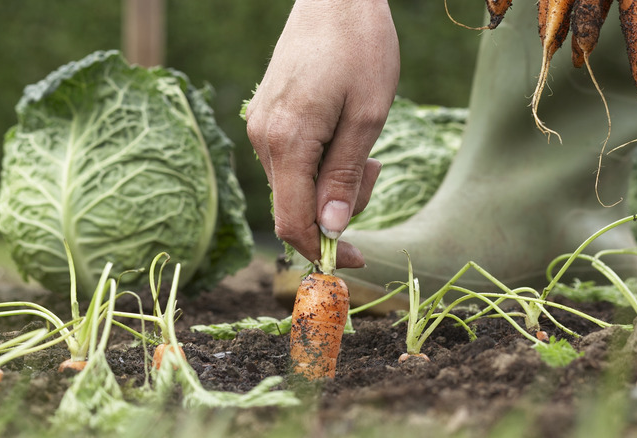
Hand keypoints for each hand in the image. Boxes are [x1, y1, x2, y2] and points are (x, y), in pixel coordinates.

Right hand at [245, 0, 398, 267]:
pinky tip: (342, 133)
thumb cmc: (359, 48)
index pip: (293, 222)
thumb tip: (332, 230)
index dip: (323, 250)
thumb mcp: (367, 117)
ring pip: (294, 184)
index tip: (356, 260)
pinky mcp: (267, 117)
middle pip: (296, 206)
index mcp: (286, 142)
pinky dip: (320, 162)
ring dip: (332, 181)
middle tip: (375, 168)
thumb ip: (344, 176)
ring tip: (364, 144)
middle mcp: (263, 139)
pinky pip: (291, 161)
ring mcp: (261, 127)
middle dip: (338, 205)